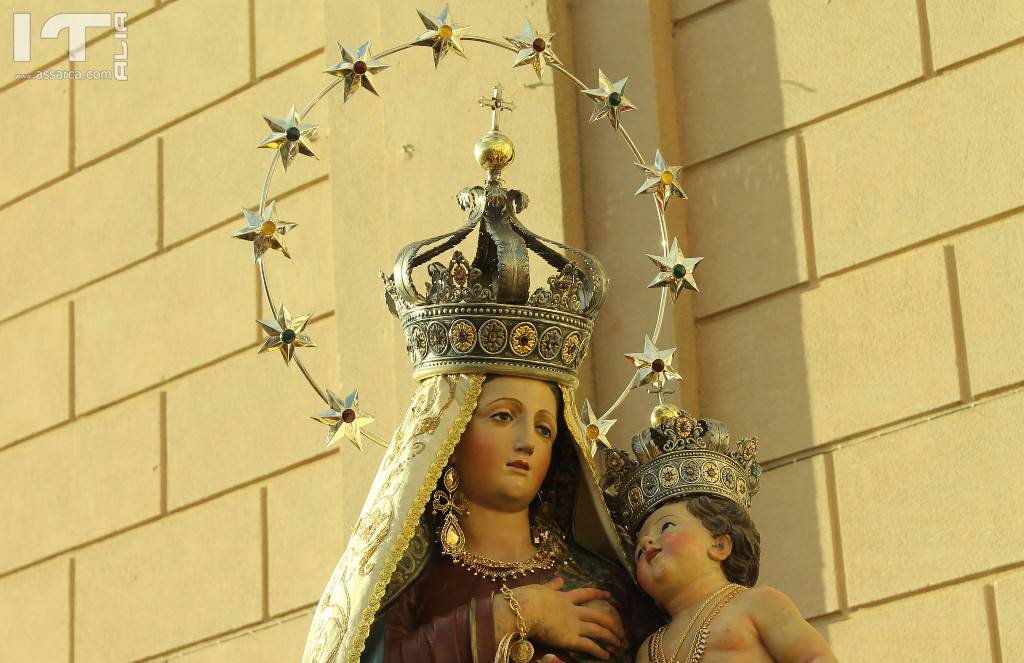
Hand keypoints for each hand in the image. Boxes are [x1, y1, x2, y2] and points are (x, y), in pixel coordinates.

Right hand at [495, 576, 626, 659]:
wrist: (525, 609)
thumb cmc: (527, 598)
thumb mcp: (540, 588)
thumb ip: (551, 586)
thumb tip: (560, 579)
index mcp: (564, 597)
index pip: (585, 594)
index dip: (597, 594)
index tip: (608, 594)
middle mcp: (573, 610)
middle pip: (597, 615)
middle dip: (610, 622)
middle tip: (621, 628)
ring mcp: (573, 624)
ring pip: (598, 630)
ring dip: (610, 637)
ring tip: (620, 643)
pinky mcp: (570, 639)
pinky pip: (589, 646)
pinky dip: (599, 651)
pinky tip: (607, 655)